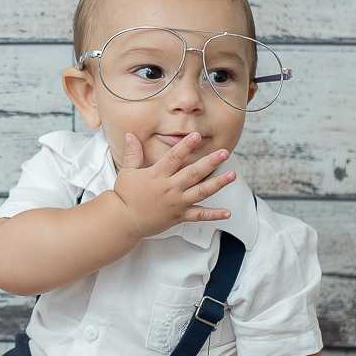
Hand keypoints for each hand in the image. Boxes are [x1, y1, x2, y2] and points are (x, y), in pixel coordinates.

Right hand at [111, 132, 235, 238]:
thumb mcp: (127, 172)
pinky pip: (199, 215)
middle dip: (211, 162)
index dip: (186, 145)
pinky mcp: (179, 216)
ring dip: (218, 183)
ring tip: (231, 175)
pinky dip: (214, 215)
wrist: (123, 221)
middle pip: (194, 173)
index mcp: (157, 175)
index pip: (174, 157)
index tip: (197, 135)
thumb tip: (130, 134)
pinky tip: (227, 212)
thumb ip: (132, 153)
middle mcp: (170, 188)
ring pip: (201, 192)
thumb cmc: (124, 196)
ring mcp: (177, 203)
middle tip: (224, 153)